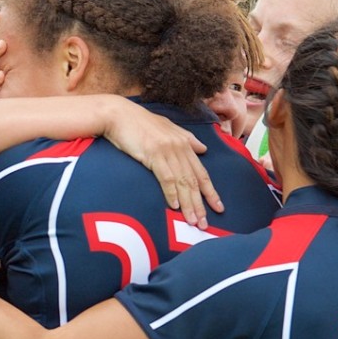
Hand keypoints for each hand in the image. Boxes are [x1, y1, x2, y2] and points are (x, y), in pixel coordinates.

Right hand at [101, 98, 222, 229]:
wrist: (118, 114)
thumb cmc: (139, 123)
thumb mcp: (167, 128)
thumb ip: (187, 139)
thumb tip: (203, 149)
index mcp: (185, 143)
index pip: (201, 172)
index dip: (210, 192)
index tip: (218, 208)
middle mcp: (180, 147)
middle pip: (194, 181)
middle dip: (201, 204)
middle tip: (205, 224)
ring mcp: (167, 150)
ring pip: (182, 182)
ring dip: (188, 204)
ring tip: (192, 221)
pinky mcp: (153, 154)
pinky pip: (166, 177)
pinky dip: (171, 193)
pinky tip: (174, 207)